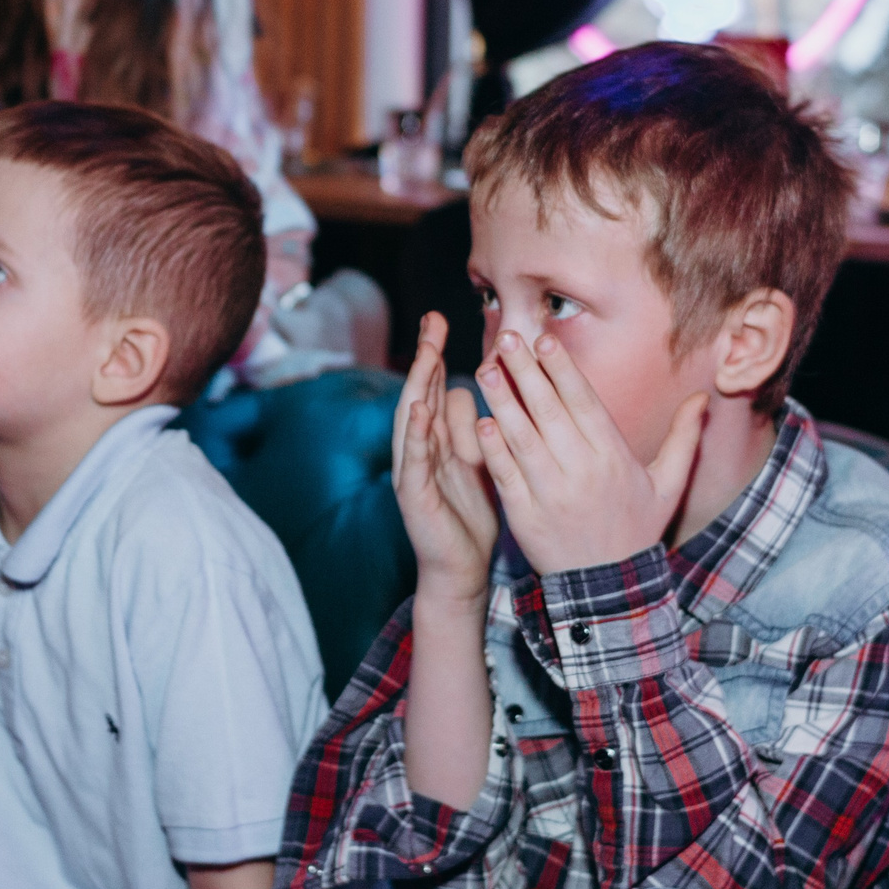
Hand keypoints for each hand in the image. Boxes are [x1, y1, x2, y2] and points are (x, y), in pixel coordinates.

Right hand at [390, 314, 500, 611]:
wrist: (459, 569)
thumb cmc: (469, 516)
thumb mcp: (476, 463)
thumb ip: (470, 427)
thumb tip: (466, 388)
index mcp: (436, 440)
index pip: (433, 388)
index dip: (434, 354)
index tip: (440, 319)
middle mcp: (419, 449)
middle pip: (419, 393)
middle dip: (424, 357)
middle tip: (431, 320)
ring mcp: (413, 471)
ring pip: (412, 421)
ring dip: (417, 387)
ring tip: (425, 355)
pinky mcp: (414, 495)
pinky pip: (413, 460)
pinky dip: (414, 433)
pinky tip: (418, 410)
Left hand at [473, 328, 706, 576]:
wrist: (608, 589)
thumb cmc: (636, 529)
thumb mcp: (668, 485)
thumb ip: (683, 438)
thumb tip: (703, 398)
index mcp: (613, 457)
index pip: (583, 402)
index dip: (562, 369)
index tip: (544, 340)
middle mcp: (582, 471)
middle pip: (548, 411)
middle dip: (526, 371)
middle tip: (506, 337)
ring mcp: (551, 493)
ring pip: (522, 438)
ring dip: (502, 401)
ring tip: (487, 368)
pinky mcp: (525, 516)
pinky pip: (506, 475)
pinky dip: (493, 449)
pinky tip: (480, 422)